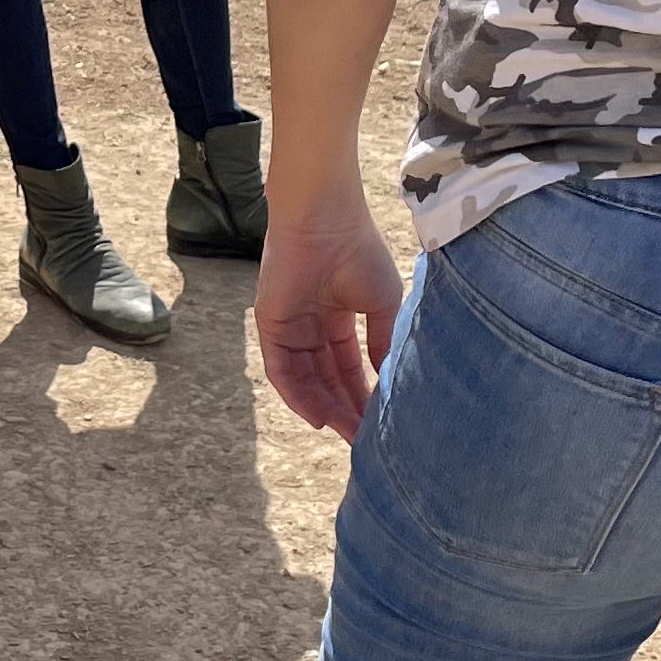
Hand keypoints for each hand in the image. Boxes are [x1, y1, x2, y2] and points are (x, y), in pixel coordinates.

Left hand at [254, 193, 406, 433]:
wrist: (327, 220)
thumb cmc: (359, 251)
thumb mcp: (382, 304)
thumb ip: (382, 342)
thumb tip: (389, 380)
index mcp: (337, 314)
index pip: (348, 365)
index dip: (362, 394)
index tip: (379, 422)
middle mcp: (310, 324)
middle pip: (326, 378)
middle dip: (345, 409)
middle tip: (365, 439)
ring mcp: (289, 326)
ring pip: (305, 380)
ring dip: (326, 409)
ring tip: (348, 434)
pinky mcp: (270, 325)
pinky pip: (282, 372)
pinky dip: (298, 397)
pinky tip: (319, 418)